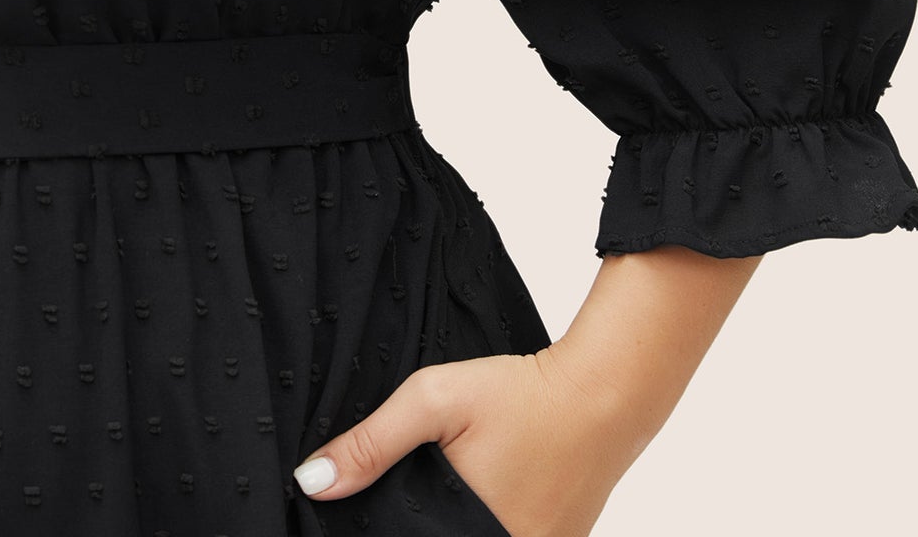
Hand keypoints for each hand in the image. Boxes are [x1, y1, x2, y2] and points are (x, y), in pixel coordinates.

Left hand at [292, 348, 642, 536]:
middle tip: (417, 484)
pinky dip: (477, 520)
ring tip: (446, 483)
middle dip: (414, 520)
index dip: (377, 523)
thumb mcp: (435, 401)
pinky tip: (473, 489)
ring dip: (444, 521)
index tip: (369, 504)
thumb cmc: (521, 394)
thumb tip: (312, 483)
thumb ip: (372, 443)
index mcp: (465, 535)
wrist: (604, 394)